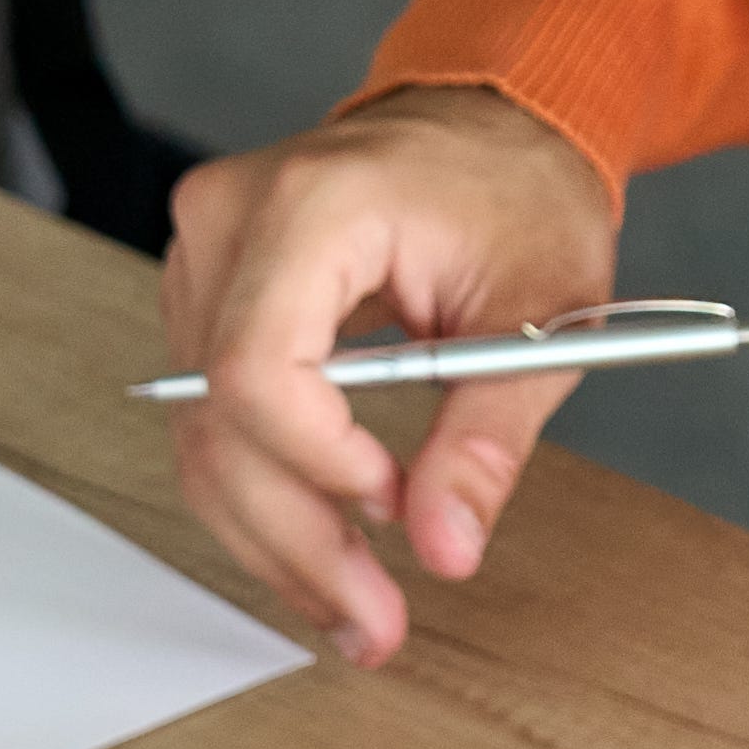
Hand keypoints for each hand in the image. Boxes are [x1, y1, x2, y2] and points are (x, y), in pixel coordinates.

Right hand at [155, 86, 619, 664]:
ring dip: (275, 537)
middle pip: (220, 419)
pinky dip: (267, 492)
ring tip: (356, 612)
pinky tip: (321, 552)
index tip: (396, 509)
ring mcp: (204, 258)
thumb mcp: (544, 311)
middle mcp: (230, 223)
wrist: (492, 125)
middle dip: (296, 539)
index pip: (257, 365)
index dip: (317, 463)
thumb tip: (446, 545)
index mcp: (313, 203)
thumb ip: (489, 433)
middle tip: (373, 624)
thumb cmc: (519, 192)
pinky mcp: (208, 296)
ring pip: (204, 436)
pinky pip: (215, 417)